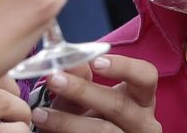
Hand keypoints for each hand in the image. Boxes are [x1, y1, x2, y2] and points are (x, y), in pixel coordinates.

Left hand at [31, 54, 159, 131]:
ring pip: (104, 132)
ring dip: (68, 122)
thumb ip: (82, 80)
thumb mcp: (88, 98)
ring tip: (40, 114)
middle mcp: (144, 122)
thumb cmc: (94, 118)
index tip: (95, 61)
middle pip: (119, 105)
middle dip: (83, 91)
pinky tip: (46, 131)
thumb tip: (72, 61)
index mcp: (142, 99)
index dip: (123, 67)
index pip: (146, 76)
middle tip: (54, 79)